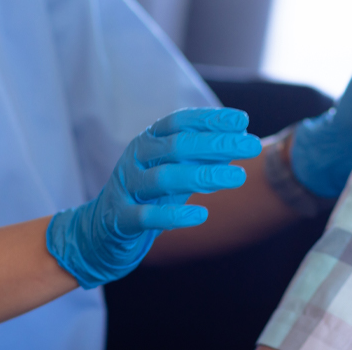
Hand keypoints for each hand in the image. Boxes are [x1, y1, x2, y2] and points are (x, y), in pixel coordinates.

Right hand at [46, 107, 261, 287]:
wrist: (100, 231)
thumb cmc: (148, 194)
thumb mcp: (175, 169)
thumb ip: (202, 155)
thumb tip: (241, 138)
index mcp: (148, 140)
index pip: (180, 122)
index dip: (211, 119)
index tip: (242, 121)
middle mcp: (136, 158)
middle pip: (178, 145)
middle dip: (217, 144)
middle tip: (251, 146)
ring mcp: (127, 187)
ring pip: (165, 177)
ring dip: (204, 176)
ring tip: (238, 177)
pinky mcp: (121, 218)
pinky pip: (148, 215)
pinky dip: (175, 215)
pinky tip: (201, 214)